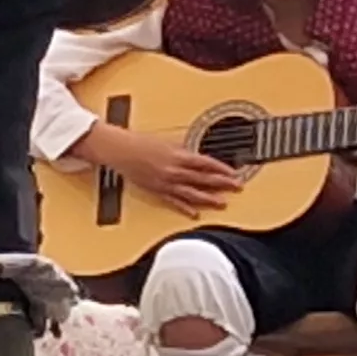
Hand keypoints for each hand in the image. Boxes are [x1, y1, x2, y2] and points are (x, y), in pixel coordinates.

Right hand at [75, 122, 243, 214]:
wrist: (120, 150)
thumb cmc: (140, 142)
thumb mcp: (166, 142)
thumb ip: (183, 150)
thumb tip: (196, 154)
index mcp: (178, 155)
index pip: (206, 163)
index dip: (222, 169)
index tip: (234, 173)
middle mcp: (174, 170)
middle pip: (203, 179)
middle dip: (222, 184)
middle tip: (237, 187)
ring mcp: (166, 183)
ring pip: (192, 192)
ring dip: (209, 198)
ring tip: (222, 203)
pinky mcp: (157, 191)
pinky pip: (174, 201)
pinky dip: (185, 208)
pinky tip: (195, 213)